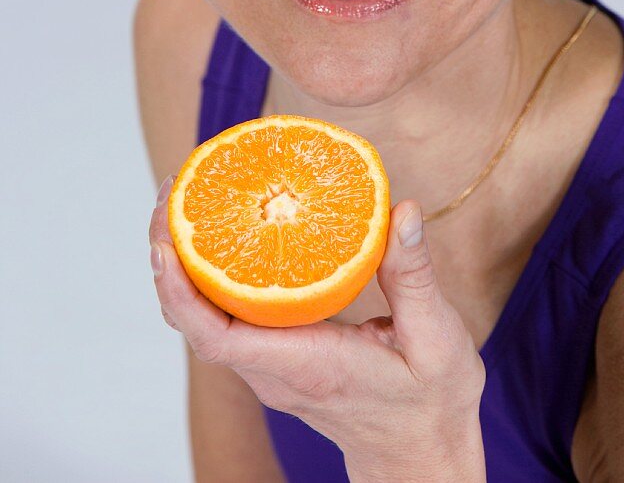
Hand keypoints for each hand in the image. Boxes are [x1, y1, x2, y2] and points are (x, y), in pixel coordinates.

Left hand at [149, 176, 485, 461]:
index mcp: (305, 366)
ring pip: (206, 318)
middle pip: (196, 319)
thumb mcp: (437, 337)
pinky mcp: (277, 359)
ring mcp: (271, 368)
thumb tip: (401, 209)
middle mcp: (275, 370)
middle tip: (171, 193)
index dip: (180, 292)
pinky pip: (228, 317)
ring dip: (186, 263)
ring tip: (188, 200)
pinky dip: (212, 275)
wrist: (420, 454)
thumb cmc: (430, 403)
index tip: (163, 245)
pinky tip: (226, 231)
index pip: (217, 338)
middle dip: (171, 257)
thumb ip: (414, 275)